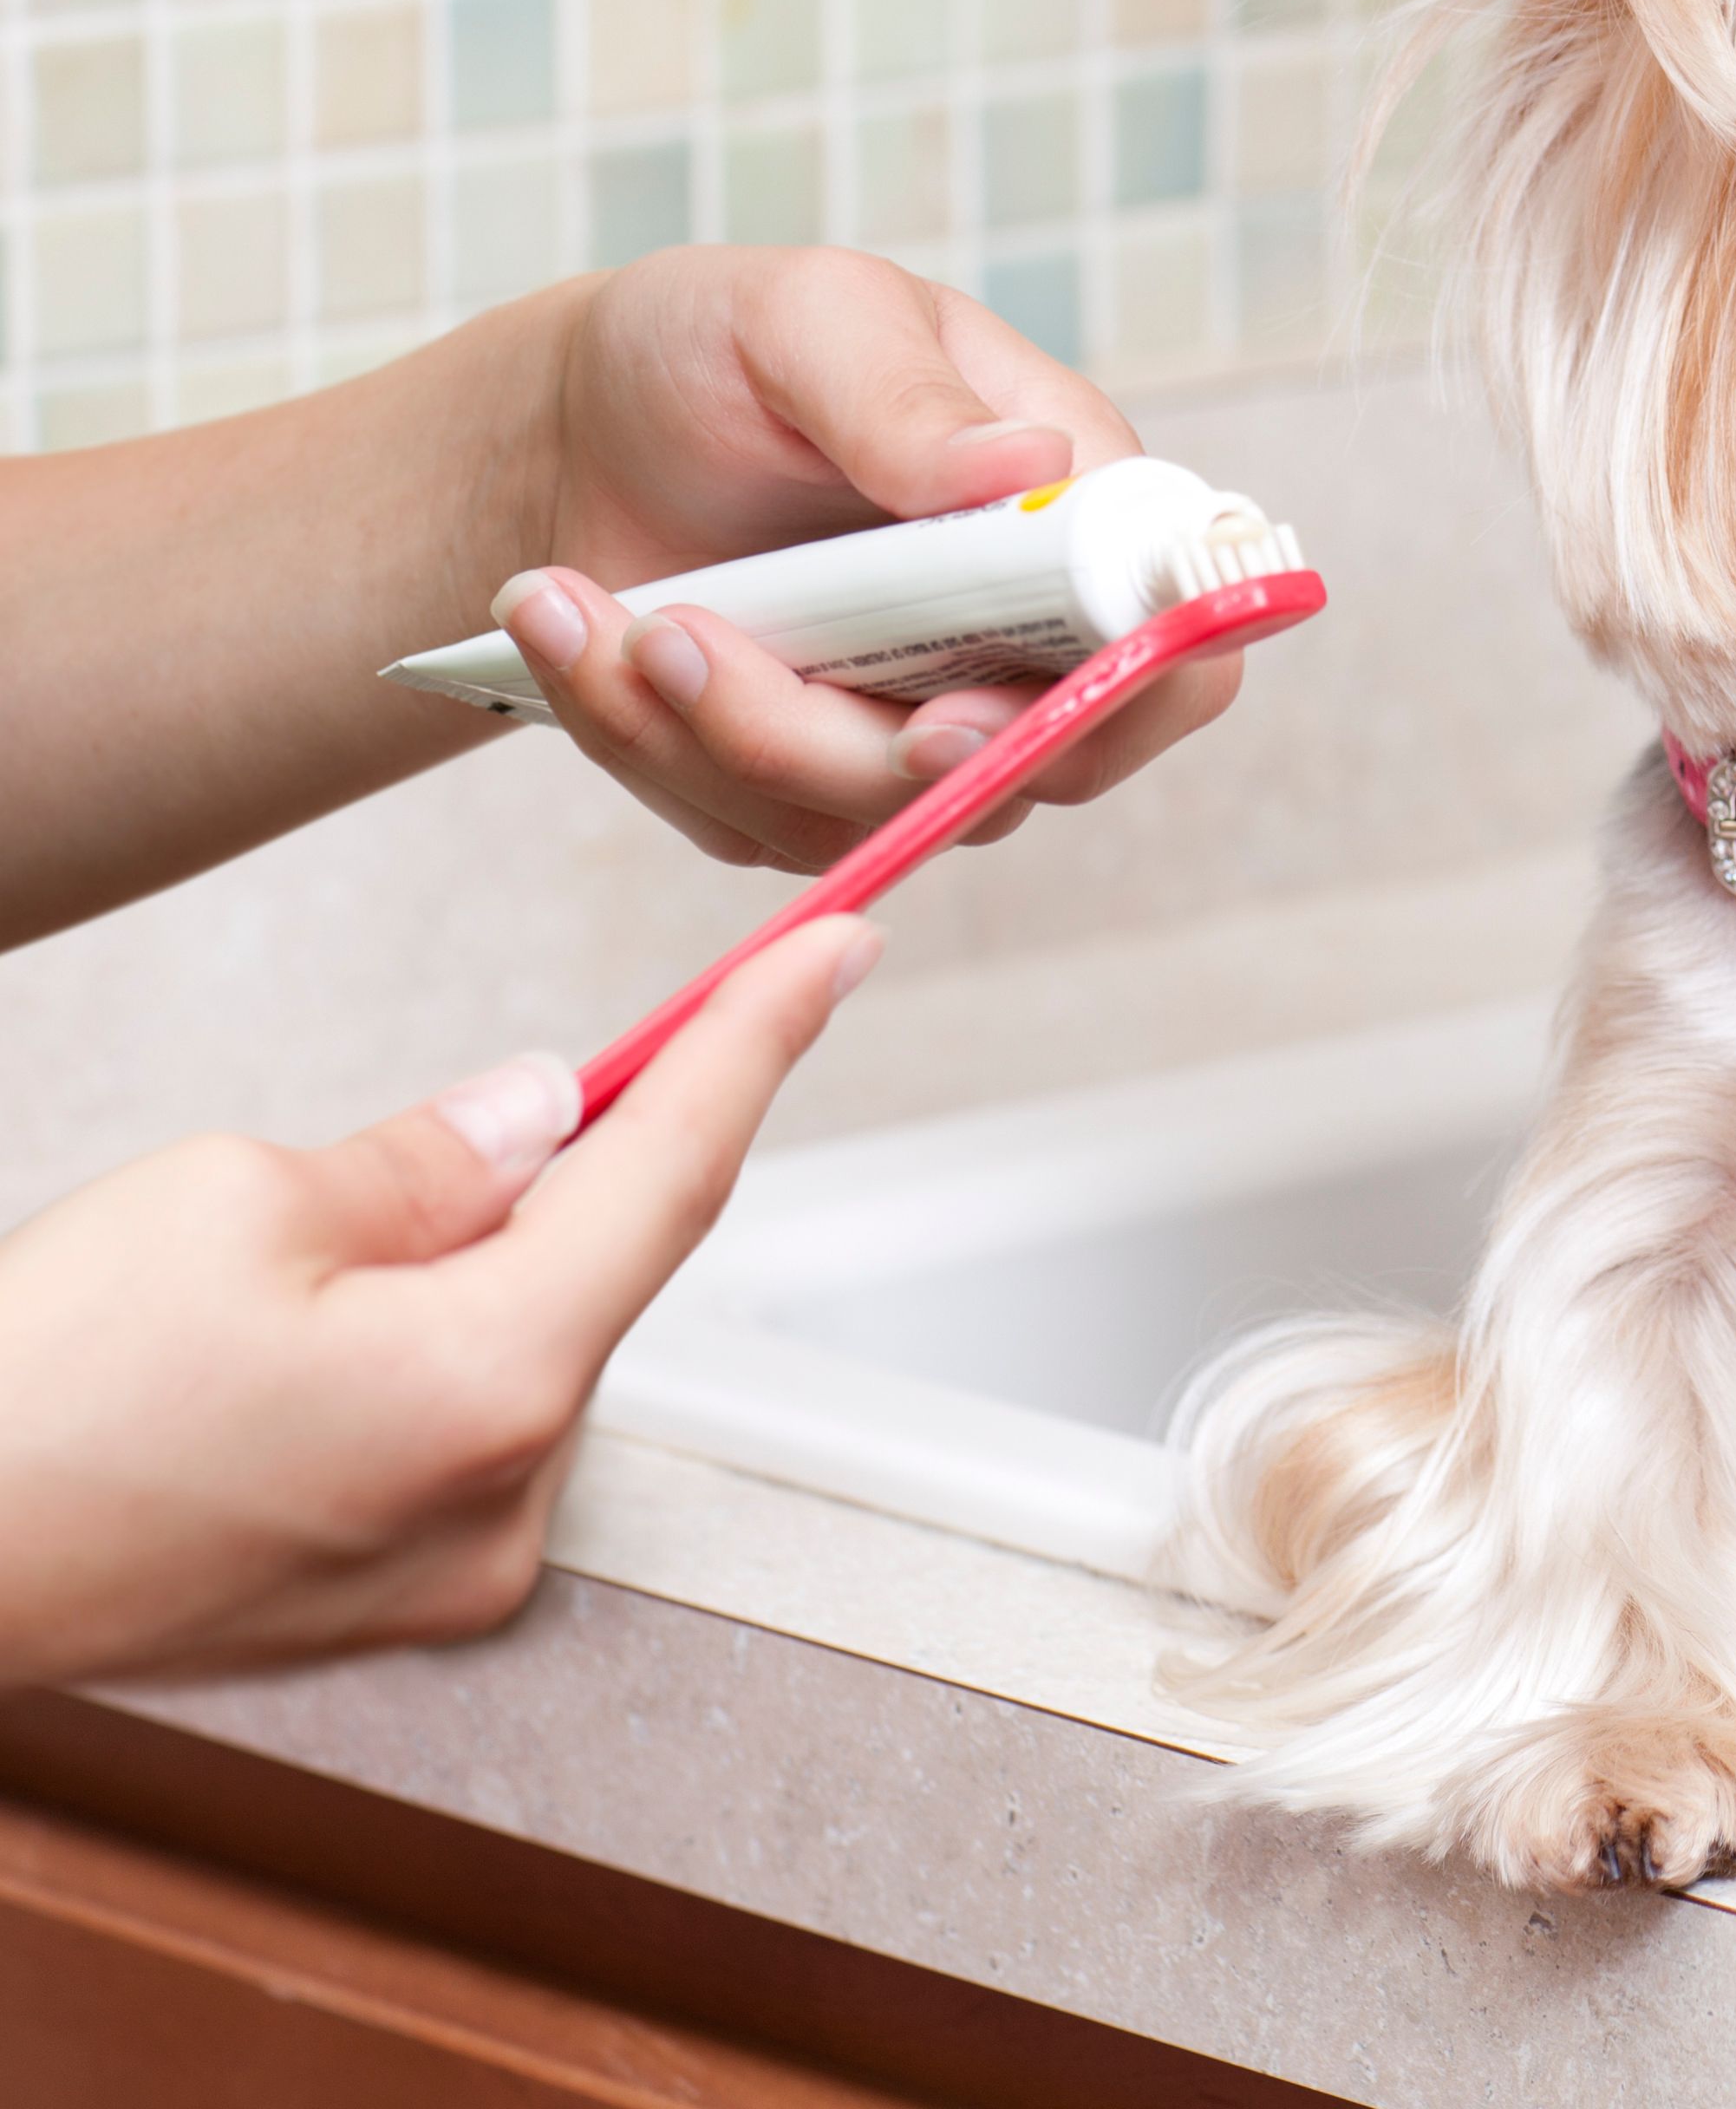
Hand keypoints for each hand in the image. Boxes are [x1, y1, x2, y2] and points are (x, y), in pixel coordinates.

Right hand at [0, 920, 878, 1690]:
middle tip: (512, 1090)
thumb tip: (545, 1114)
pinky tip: (305, 1336)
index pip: (676, 1172)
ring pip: (522, 1348)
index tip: (836, 952)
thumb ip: (428, 1158)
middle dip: (565, 1165)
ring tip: (301, 1264)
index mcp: (492, 1384)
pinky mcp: (387, 1603)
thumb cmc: (26, 1402)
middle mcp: (505, 1501)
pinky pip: (458, 1429)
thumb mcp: (228, 1203)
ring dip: (473, 1268)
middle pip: (597, 1270)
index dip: (759, 1043)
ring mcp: (450, 1571)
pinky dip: (427, 1350)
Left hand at [487, 248, 1240, 868]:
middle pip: (1005, 777)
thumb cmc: (717, 348)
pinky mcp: (814, 789)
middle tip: (670, 634)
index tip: (941, 719)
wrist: (577, 427)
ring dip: (692, 728)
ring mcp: (923, 730)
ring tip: (572, 602)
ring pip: (860, 819)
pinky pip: (747, 825)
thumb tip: (1029, 463)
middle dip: (814, 737)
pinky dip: (638, 740)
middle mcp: (1027, 645)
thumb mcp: (805, 318)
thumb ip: (905, 396)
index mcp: (1080, 518)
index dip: (1099, 714)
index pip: (1177, 660)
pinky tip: (567, 629)